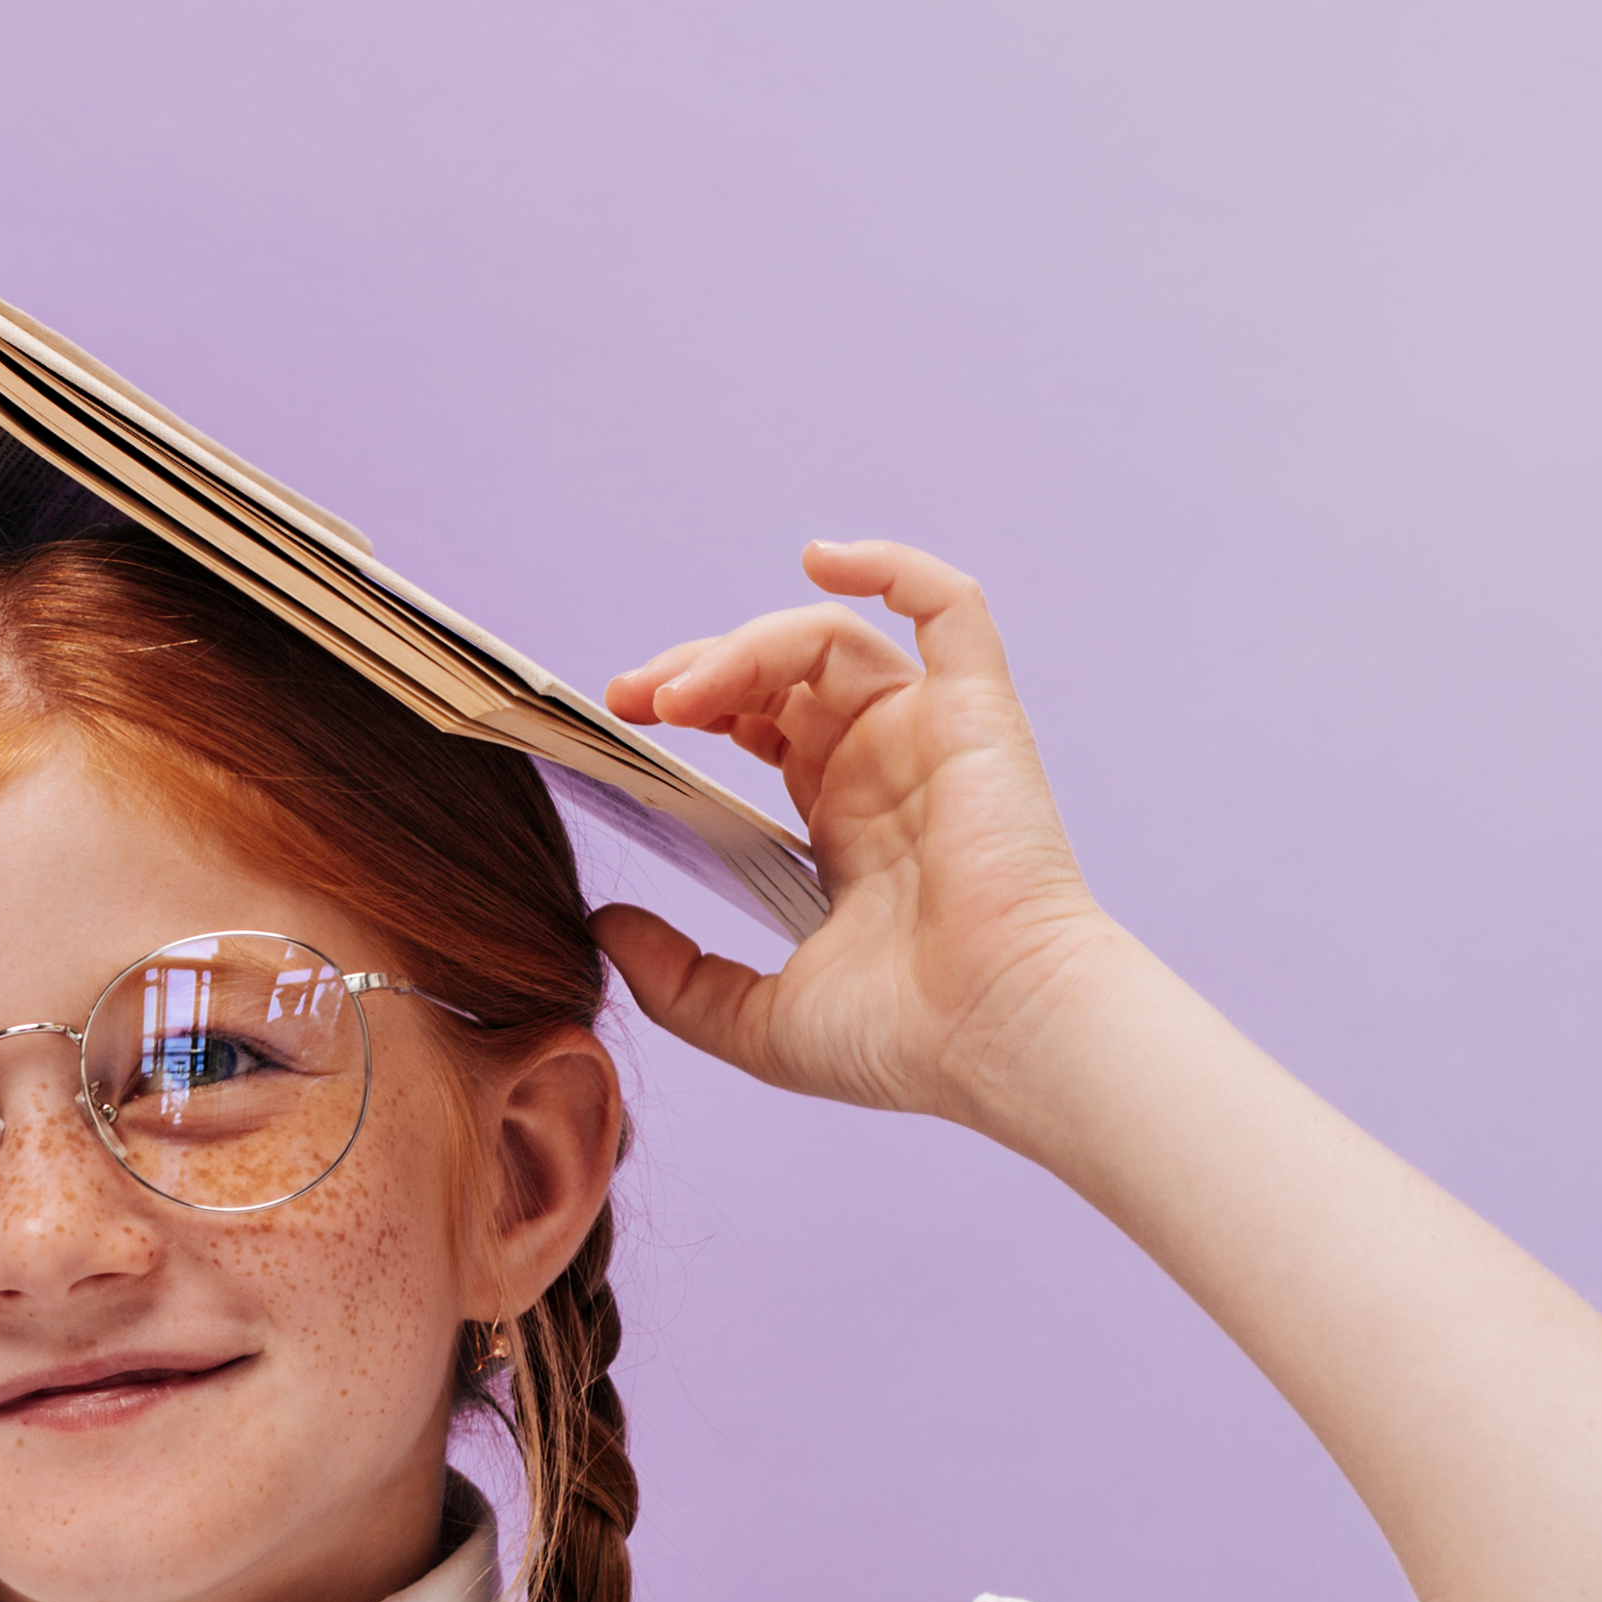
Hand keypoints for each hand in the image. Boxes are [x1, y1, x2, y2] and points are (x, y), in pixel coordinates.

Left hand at [598, 545, 1112, 1131]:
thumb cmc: (905, 1041)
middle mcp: (886, 767)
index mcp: (844, 823)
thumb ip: (676, 977)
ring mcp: (933, 735)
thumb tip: (602, 927)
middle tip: (627, 698)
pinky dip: (892, 567)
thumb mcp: (755, 1018)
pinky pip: (951, 607)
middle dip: (697, 671)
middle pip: (779, 674)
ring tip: (677, 692)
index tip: (622, 722)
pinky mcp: (979, 715)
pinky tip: (822, 560)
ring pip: (830, 639)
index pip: (759, 726)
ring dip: (744, 646)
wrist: (999, 1039)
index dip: (692, 707)